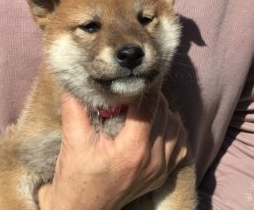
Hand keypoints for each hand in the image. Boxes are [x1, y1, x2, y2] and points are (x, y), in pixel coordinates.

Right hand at [38, 91, 187, 209]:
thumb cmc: (76, 178)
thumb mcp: (73, 141)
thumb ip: (74, 107)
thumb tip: (73, 82)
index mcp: (133, 149)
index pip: (149, 105)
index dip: (142, 87)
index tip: (133, 76)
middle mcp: (153, 160)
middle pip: (164, 112)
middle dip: (150, 96)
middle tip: (134, 89)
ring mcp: (161, 170)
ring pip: (175, 126)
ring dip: (162, 111)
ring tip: (143, 106)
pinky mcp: (162, 176)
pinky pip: (180, 145)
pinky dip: (172, 130)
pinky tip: (156, 125)